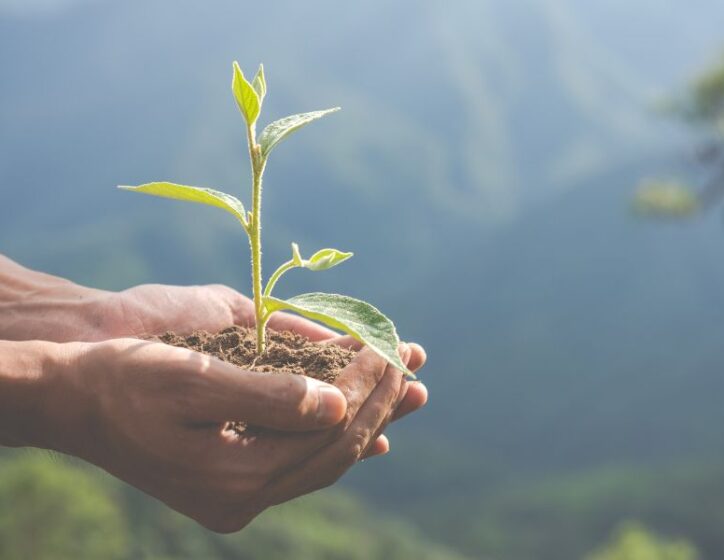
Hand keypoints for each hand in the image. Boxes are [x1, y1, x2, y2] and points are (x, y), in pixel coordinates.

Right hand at [42, 337, 417, 532]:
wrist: (73, 402)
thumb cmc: (125, 379)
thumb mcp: (193, 378)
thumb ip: (269, 396)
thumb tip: (338, 404)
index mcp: (235, 476)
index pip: (328, 431)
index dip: (366, 387)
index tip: (390, 348)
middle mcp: (243, 497)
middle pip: (336, 451)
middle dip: (379, 403)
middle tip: (413, 363)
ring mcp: (238, 497)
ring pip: (325, 460)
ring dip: (368, 420)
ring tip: (409, 389)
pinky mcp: (233, 485)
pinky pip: (302, 466)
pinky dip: (337, 441)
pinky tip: (369, 432)